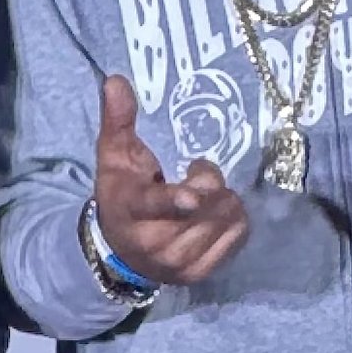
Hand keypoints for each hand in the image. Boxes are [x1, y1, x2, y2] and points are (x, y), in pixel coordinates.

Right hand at [94, 74, 248, 285]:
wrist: (121, 253)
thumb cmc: (122, 194)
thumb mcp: (113, 157)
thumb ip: (117, 120)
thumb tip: (116, 80)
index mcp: (131, 211)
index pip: (155, 205)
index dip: (176, 199)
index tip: (193, 195)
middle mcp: (156, 243)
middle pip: (205, 205)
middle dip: (209, 181)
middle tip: (194, 174)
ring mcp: (180, 263)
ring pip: (226, 218)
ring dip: (223, 199)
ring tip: (202, 198)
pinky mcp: (202, 273)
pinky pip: (238, 234)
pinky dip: (234, 218)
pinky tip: (215, 213)